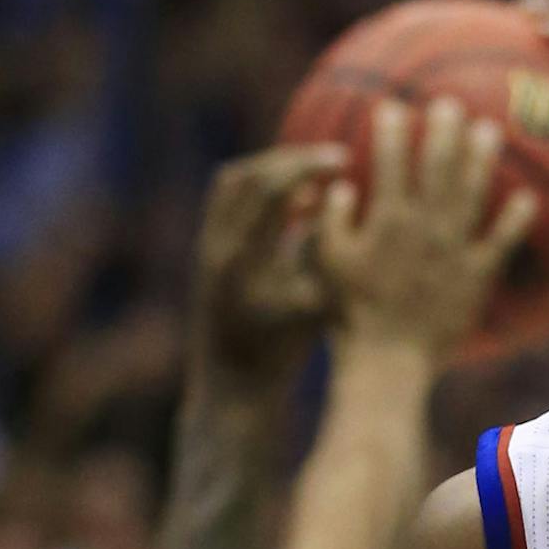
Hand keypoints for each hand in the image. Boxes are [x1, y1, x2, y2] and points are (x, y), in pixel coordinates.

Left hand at [192, 142, 348, 381]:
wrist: (231, 389)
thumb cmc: (279, 356)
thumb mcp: (313, 308)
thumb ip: (323, 256)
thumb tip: (338, 205)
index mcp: (242, 260)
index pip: (270, 189)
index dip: (308, 166)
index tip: (343, 159)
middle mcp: (215, 246)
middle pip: (246, 176)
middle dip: (290, 160)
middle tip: (329, 159)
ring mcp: (206, 248)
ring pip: (231, 184)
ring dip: (271, 172)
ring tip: (311, 178)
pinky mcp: (206, 253)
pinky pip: (227, 202)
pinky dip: (258, 191)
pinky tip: (292, 204)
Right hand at [316, 98, 536, 351]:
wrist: (387, 360)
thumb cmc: (351, 315)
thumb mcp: (329, 263)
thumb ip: (332, 220)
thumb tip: (340, 185)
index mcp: (387, 219)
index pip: (391, 161)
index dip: (393, 130)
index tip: (393, 105)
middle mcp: (424, 226)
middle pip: (438, 166)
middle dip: (444, 129)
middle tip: (450, 104)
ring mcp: (453, 249)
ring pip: (472, 193)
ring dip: (482, 159)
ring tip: (491, 131)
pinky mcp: (476, 276)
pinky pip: (500, 242)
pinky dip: (515, 219)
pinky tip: (527, 199)